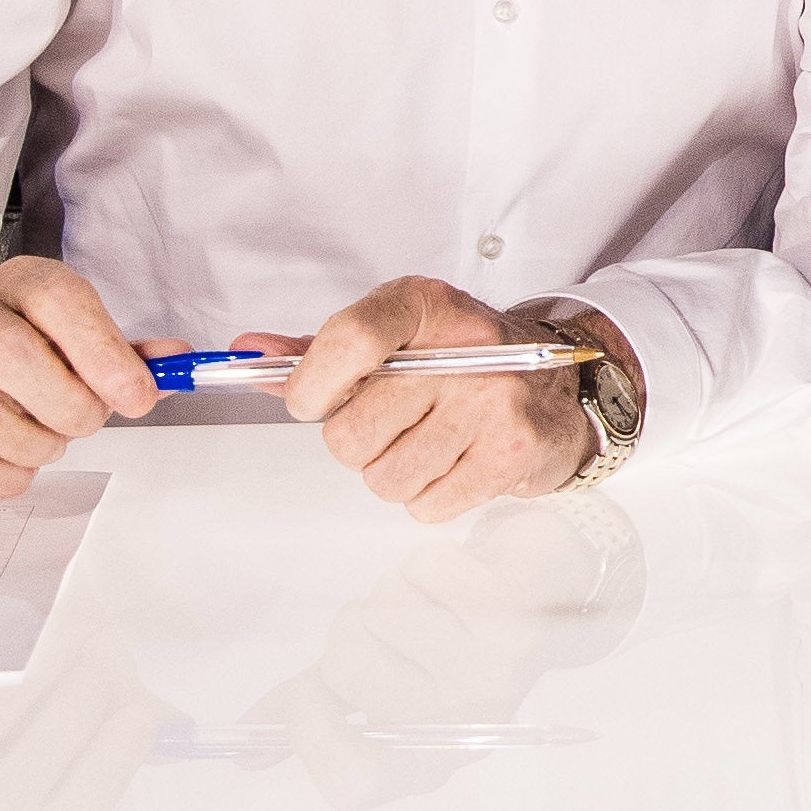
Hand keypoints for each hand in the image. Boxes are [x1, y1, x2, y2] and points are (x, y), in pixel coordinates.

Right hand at [0, 258, 161, 496]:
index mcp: (14, 285)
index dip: (102, 350)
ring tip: (47, 441)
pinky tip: (12, 462)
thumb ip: (122, 354)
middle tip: (86, 422)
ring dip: (34, 444)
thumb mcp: (67, 342)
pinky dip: (2, 475)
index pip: (57, 298)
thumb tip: (175, 360)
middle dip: (67, 403)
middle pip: (10, 353)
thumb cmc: (7, 364)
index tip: (136, 395)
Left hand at [276, 279, 601, 523]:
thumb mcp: (398, 333)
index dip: (311, 384)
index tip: (309, 400)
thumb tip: (249, 354)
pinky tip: (456, 461)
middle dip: (357, 441)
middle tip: (393, 421)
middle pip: (352, 431)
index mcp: (426, 306)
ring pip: (383, 478)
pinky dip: (430, 495)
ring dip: (394, 471)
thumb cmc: (466, 358)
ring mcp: (493, 403)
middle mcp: (465, 349)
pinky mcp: (512, 453)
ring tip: (429, 441)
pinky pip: (425, 504)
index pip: (350, 340)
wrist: (561, 385)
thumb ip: (320, 349)